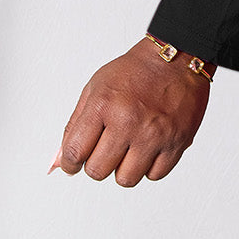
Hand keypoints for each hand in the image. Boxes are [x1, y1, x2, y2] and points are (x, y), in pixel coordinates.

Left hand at [50, 37, 212, 185]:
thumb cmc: (136, 71)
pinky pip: (155, 175)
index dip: (70, 163)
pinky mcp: (177, 142)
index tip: (75, 162)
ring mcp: (154, 134)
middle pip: (98, 171)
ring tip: (128, 148)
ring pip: (126, 179)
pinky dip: (149, 166)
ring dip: (123, 168)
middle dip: (97, 163)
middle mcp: (128, 121)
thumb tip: (60, 162)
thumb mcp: (95, 88)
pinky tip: (148, 147)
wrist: (178, 58)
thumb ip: (74, 126)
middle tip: (106, 148)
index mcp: (103, 105)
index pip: (75, 153)